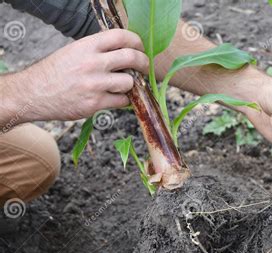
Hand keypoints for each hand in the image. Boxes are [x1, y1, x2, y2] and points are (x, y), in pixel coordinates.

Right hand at [7, 29, 148, 123]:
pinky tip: (116, 98)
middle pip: (132, 58)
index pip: (121, 36)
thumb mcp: (74, 52)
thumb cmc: (55, 72)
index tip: (140, 48)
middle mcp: (92, 63)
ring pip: (129, 82)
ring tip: (123, 86)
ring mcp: (95, 84)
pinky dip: (123, 100)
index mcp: (87, 46)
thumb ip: (98, 51)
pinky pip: (121, 101)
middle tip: (145, 68)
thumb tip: (125, 52)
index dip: (136, 41)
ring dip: (131, 85)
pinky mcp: (95, 103)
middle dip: (143, 63)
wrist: (33, 93)